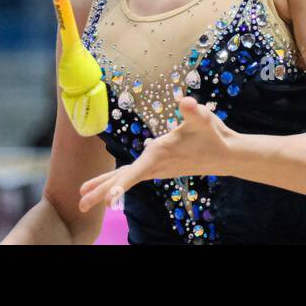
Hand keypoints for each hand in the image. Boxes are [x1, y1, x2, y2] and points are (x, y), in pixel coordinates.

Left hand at [78, 97, 234, 211]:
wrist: (225, 154)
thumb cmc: (212, 134)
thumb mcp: (202, 118)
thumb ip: (192, 110)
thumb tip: (185, 101)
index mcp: (159, 155)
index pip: (136, 173)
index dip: (121, 186)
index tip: (107, 201)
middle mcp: (154, 165)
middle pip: (123, 180)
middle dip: (101, 192)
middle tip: (80, 204)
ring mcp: (155, 169)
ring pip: (125, 179)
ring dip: (104, 187)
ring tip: (82, 197)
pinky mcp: (157, 167)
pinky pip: (131, 177)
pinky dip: (116, 182)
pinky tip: (106, 186)